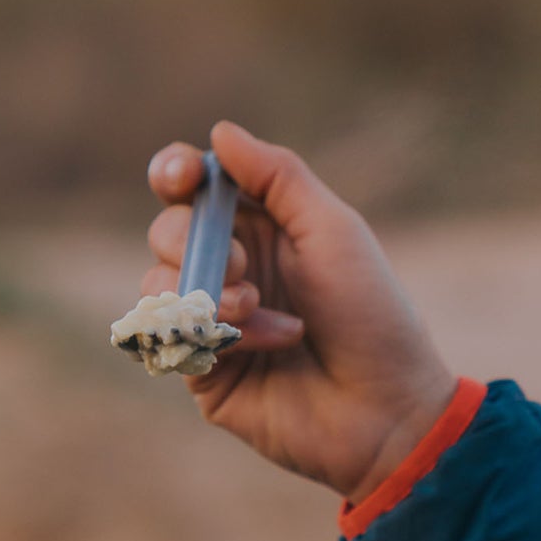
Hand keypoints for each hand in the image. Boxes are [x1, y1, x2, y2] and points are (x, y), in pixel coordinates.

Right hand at [141, 120, 457, 502]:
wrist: (385, 407)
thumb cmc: (371, 315)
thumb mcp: (333, 231)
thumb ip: (277, 177)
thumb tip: (219, 133)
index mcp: (264, 229)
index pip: (194, 189)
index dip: (175, 173)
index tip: (181, 176)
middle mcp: (233, 272)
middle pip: (166, 232)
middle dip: (191, 242)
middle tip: (243, 267)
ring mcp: (215, 324)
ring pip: (155, 286)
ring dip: (204, 293)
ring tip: (257, 311)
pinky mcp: (205, 372)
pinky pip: (169, 338)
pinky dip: (212, 335)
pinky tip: (264, 345)